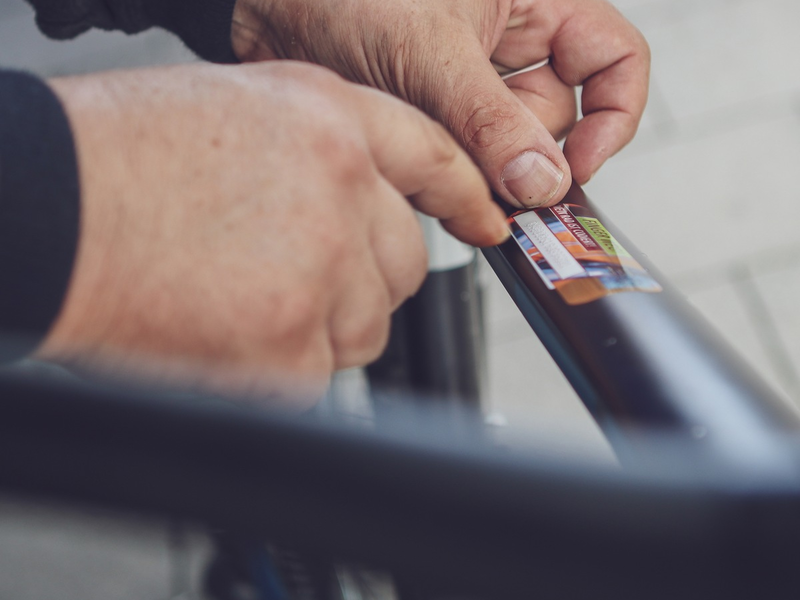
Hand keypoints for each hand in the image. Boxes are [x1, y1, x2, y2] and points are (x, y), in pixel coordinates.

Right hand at [40, 62, 505, 402]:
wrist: (46, 210)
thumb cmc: (117, 159)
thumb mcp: (235, 111)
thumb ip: (317, 154)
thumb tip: (362, 206)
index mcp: (326, 118)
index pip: (433, 157)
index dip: (464, 194)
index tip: (486, 219)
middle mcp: (340, 186)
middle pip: (405, 260)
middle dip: (363, 275)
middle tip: (297, 273)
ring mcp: (323, 268)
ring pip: (370, 322)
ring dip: (323, 322)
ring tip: (244, 295)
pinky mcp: (293, 346)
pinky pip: (320, 369)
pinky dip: (281, 362)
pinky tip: (226, 326)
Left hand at [231, 0, 649, 206]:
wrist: (267, 5)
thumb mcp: (431, 51)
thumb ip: (492, 122)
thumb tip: (542, 183)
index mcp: (535, 0)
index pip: (612, 60)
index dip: (610, 118)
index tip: (573, 170)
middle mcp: (511, 42)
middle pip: (555, 118)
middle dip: (524, 156)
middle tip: (493, 184)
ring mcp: (472, 82)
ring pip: (507, 146)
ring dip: (481, 170)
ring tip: (440, 161)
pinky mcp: (438, 112)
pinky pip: (466, 157)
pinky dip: (453, 176)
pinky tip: (425, 168)